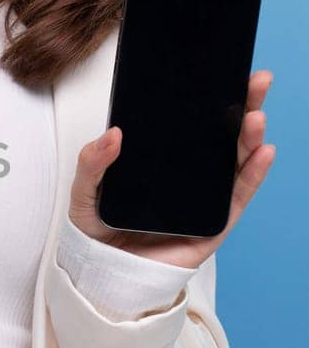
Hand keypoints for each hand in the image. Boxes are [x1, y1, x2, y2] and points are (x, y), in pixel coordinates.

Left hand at [67, 69, 275, 268]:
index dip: (208, 96)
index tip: (222, 69)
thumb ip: (92, 163)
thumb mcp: (84, 192)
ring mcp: (204, 197)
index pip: (189, 123)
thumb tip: (113, 133)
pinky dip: (253, 174)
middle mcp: (188, 173)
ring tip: (255, 116)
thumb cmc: (96, 232)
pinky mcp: (214, 224)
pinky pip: (238, 196)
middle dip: (243, 105)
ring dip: (250, 136)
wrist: (104, 277)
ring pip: (236, 160)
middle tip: (256, 80)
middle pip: (221, 133)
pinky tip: (263, 153)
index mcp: (161, 159)